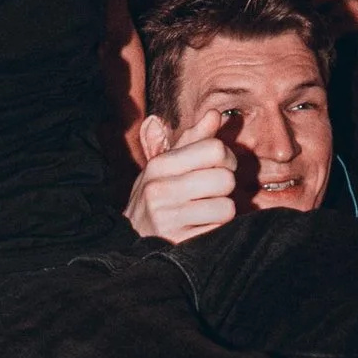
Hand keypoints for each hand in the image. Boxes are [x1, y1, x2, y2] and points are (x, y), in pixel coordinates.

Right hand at [127, 106, 240, 245]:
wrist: (131, 241)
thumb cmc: (157, 196)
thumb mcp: (167, 166)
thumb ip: (193, 140)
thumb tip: (215, 114)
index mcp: (159, 165)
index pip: (215, 149)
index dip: (227, 157)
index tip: (220, 167)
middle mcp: (160, 190)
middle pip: (225, 178)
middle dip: (225, 186)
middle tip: (212, 192)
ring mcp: (168, 219)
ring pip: (226, 207)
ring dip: (222, 211)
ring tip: (205, 211)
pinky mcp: (179, 243)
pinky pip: (220, 230)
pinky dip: (217, 229)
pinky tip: (202, 227)